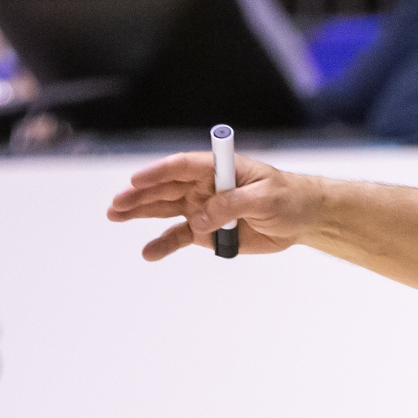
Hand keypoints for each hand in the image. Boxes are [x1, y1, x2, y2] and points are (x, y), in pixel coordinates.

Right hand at [105, 151, 318, 261]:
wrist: (302, 218)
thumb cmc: (287, 197)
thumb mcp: (264, 197)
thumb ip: (231, 204)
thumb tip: (199, 219)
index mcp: (218, 168)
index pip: (182, 166)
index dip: (158, 172)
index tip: (137, 180)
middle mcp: (205, 185)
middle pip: (166, 188)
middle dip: (140, 195)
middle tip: (117, 204)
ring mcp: (203, 207)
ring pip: (165, 209)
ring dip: (141, 212)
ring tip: (116, 216)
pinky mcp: (207, 230)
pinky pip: (180, 236)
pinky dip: (164, 244)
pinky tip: (148, 251)